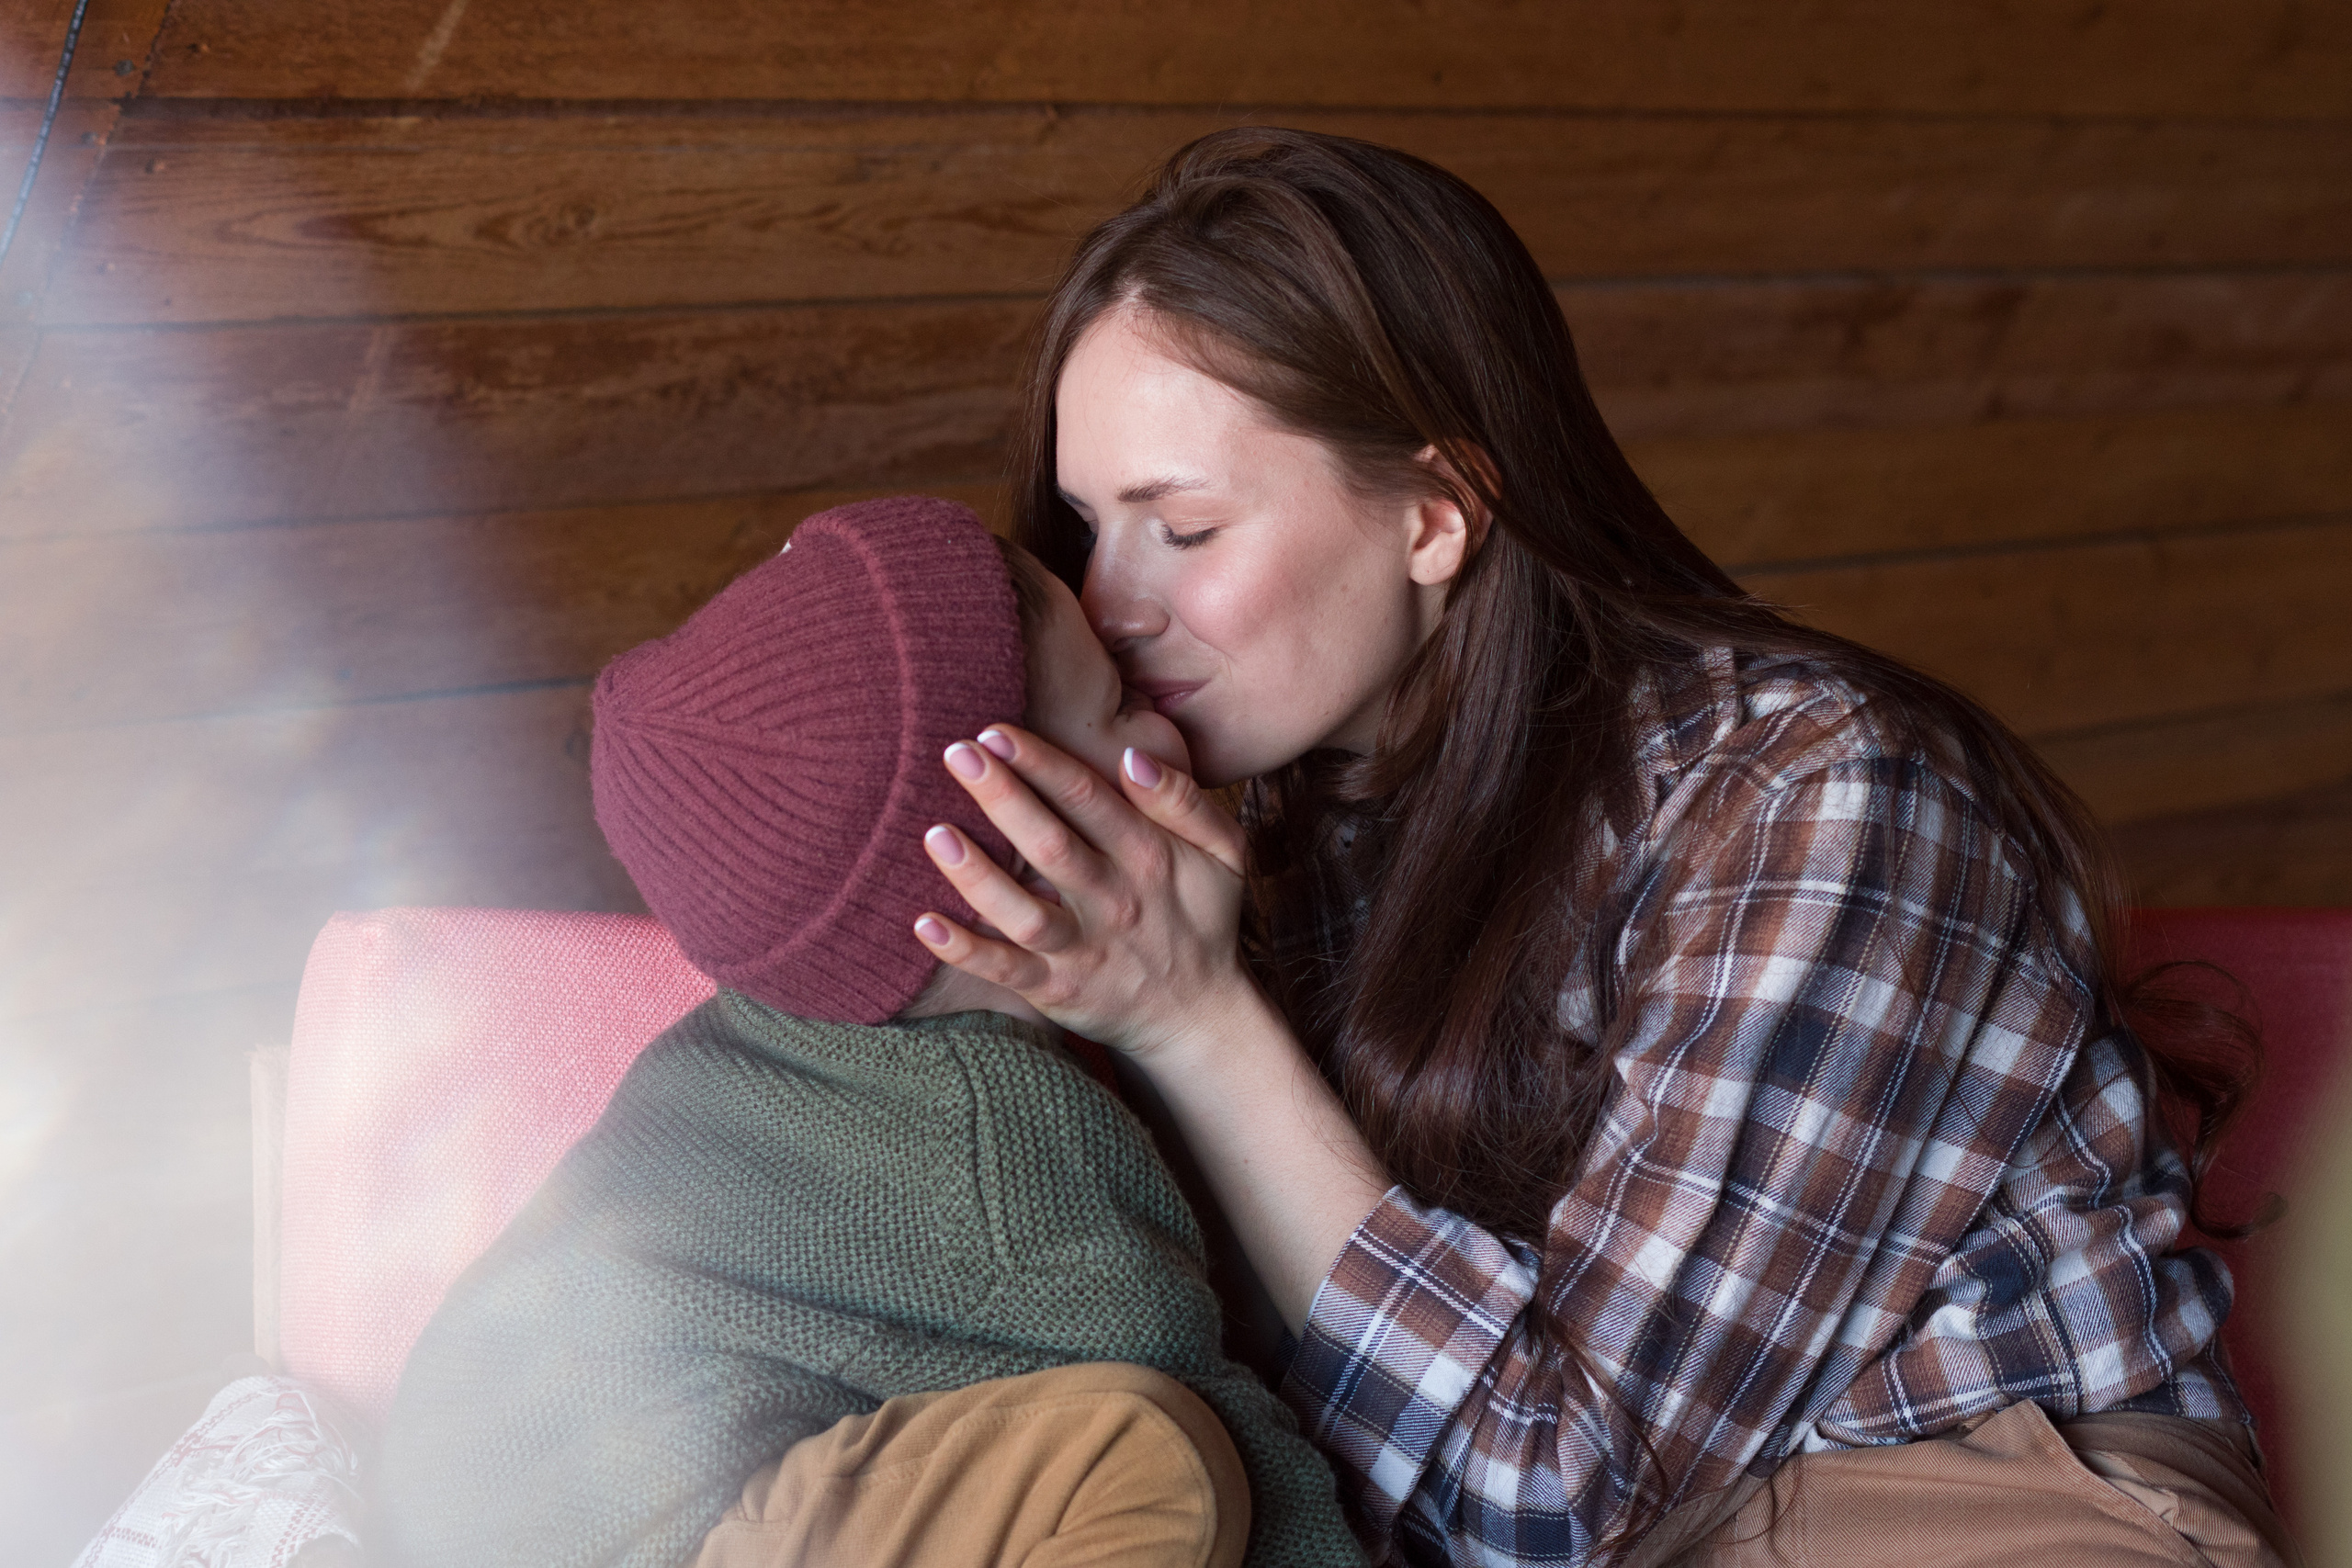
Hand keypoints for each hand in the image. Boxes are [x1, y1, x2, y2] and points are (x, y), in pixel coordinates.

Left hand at [914, 725, 1253, 1058]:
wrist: (1199, 1016)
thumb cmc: (1203, 919)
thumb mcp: (1224, 852)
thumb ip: (1184, 799)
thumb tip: (1132, 756)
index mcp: (1147, 856)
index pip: (1088, 798)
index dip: (1040, 761)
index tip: (994, 731)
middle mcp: (1112, 901)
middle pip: (1049, 845)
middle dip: (1001, 797)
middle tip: (953, 754)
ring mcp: (1082, 950)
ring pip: (1023, 913)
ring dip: (976, 875)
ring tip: (933, 834)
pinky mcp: (1057, 991)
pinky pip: (1006, 972)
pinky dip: (965, 952)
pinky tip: (924, 924)